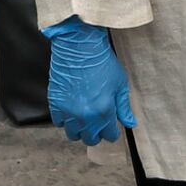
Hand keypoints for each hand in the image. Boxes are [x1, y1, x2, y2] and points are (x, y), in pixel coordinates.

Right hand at [45, 18, 137, 144]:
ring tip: (84, 119)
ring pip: (73, 134)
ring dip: (80, 130)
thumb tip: (131, 123)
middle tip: (98, 123)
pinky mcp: (55, 104)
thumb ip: (124, 107)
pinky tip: (72, 111)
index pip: (109, 136)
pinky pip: (59, 123)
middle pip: (90, 139)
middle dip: (96, 134)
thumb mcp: (120, 85)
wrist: (79, 47)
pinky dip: (65, 120)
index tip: (112, 126)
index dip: (112, 132)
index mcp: (104, 111)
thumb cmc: (103, 63)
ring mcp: (68, 111)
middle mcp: (85, 116)